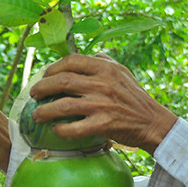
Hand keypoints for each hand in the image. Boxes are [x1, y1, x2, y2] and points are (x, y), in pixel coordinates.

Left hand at [30, 54, 176, 152]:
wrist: (153, 122)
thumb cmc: (135, 97)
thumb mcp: (122, 71)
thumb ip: (102, 61)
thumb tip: (82, 56)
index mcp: (105, 68)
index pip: (71, 61)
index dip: (53, 68)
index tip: (44, 75)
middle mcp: (102, 83)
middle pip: (62, 81)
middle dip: (42, 87)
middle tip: (34, 94)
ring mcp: (101, 104)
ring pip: (63, 105)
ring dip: (44, 111)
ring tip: (36, 115)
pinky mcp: (103, 125)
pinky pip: (74, 128)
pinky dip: (61, 129)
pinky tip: (55, 130)